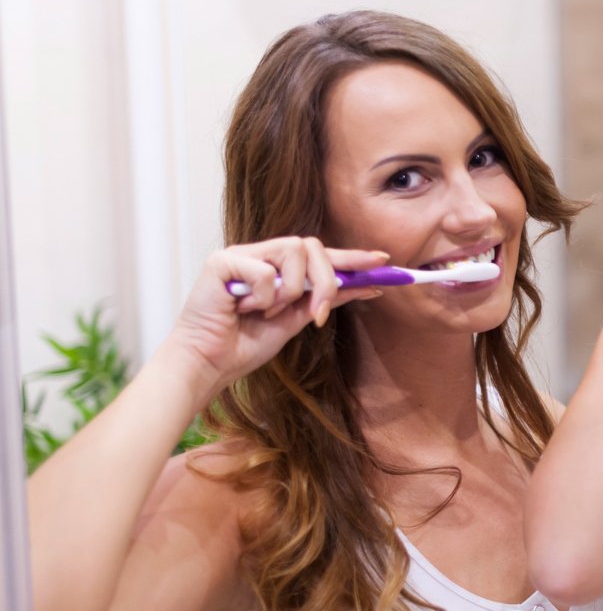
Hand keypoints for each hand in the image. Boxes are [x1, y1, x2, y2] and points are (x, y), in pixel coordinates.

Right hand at [165, 237, 386, 396]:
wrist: (210, 364)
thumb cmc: (245, 344)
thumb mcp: (297, 320)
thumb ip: (326, 300)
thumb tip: (366, 286)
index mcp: (278, 268)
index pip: (320, 255)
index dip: (351, 257)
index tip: (383, 261)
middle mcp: (260, 255)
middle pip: (311, 246)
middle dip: (326, 281)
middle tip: (318, 316)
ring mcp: (241, 255)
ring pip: (293, 253)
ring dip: (290, 292)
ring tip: (266, 312)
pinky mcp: (222, 261)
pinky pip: (264, 271)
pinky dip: (263, 297)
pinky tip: (243, 309)